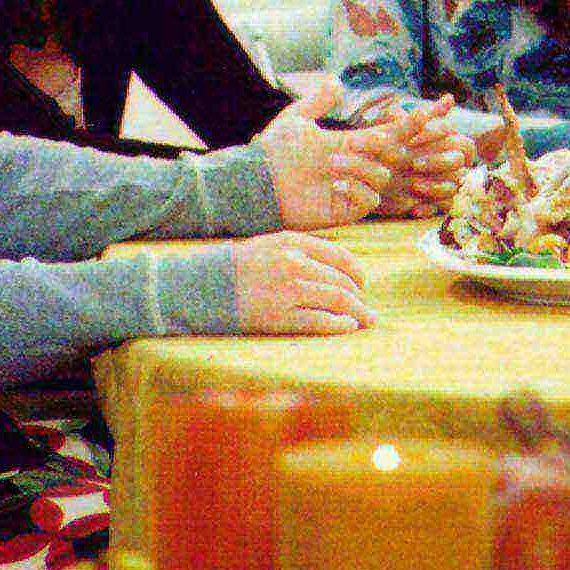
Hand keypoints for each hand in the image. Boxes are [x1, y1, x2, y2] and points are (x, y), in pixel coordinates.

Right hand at [230, 230, 375, 333]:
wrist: (203, 287)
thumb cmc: (242, 267)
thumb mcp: (273, 245)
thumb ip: (305, 251)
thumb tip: (342, 268)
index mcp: (293, 243)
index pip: (340, 256)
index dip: (357, 272)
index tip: (363, 284)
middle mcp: (293, 264)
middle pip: (341, 281)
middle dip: (359, 297)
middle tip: (366, 308)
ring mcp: (286, 291)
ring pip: (337, 300)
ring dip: (358, 312)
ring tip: (366, 320)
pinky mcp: (278, 316)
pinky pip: (320, 321)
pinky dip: (339, 324)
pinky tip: (348, 326)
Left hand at [262, 91, 472, 228]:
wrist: (260, 184)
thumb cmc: (275, 153)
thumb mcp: (296, 121)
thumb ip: (317, 101)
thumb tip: (336, 81)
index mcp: (354, 143)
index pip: (394, 130)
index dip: (418, 119)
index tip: (444, 103)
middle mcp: (360, 165)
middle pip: (396, 152)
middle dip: (391, 144)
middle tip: (366, 141)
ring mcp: (357, 187)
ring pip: (382, 174)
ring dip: (361, 165)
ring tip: (333, 163)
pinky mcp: (350, 208)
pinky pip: (370, 198)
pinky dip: (357, 187)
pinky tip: (335, 183)